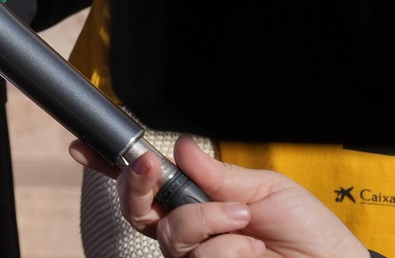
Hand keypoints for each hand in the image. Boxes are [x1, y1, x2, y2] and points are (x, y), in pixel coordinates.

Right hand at [70, 138, 364, 257]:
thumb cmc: (309, 233)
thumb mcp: (265, 189)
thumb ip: (218, 173)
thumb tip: (182, 147)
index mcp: (198, 202)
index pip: (145, 185)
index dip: (109, 167)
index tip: (84, 148)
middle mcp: (190, 233)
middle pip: (137, 209)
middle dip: (139, 184)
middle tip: (152, 167)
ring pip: (173, 234)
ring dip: (212, 222)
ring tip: (246, 223)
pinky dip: (230, 249)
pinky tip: (253, 251)